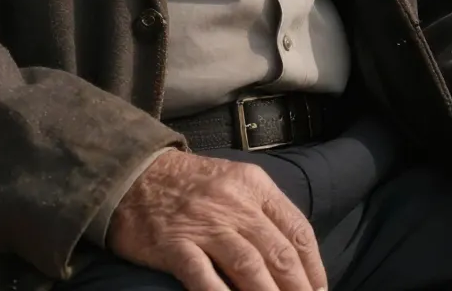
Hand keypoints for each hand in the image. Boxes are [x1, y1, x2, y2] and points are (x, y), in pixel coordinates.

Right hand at [107, 151, 324, 290]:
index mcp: (255, 185)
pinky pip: (204, 277)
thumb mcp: (235, 181)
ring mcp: (204, 224)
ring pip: (250, 266)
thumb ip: (262, 211)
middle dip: (298, 287)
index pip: (297, 229)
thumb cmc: (189, 183)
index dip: (313, 266)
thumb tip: (290, 256)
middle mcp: (235, 203)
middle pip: (278, 252)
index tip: (318, 289)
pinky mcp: (174, 245)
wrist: (133, 172)